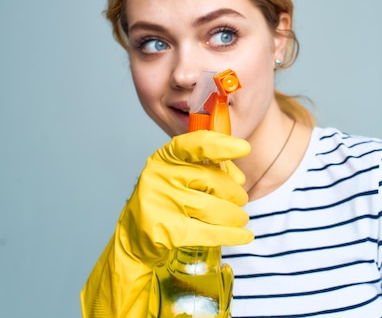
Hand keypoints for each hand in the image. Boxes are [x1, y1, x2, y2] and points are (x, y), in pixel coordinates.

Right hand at [122, 129, 253, 262]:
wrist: (136, 237)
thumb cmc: (168, 200)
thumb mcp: (183, 176)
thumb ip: (212, 169)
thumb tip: (239, 179)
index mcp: (166, 157)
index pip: (196, 144)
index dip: (222, 144)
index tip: (244, 148)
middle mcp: (161, 176)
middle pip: (213, 180)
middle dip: (234, 193)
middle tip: (241, 201)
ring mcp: (162, 203)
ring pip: (215, 208)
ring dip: (235, 215)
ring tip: (240, 218)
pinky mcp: (167, 231)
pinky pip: (210, 232)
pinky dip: (232, 235)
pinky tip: (245, 235)